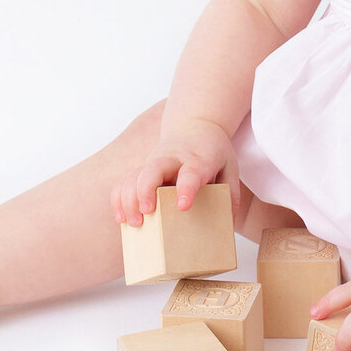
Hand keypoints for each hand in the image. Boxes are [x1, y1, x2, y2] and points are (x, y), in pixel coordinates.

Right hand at [112, 117, 240, 226]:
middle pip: (153, 169)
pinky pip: (124, 182)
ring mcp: (154, 162)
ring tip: (134, 223)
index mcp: (198, 158)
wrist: (196, 124)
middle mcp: (173, 158)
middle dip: (146, 191)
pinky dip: (119, 199)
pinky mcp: (143, 168)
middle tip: (147, 212)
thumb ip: (231, 194)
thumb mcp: (230, 167)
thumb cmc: (212, 151)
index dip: (186, 188)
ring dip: (129, 199)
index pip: (190, 171)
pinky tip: (122, 217)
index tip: (183, 206)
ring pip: (134, 176)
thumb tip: (227, 225)